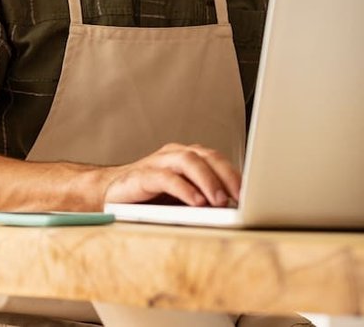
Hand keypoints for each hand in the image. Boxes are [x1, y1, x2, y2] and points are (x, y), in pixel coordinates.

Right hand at [104, 143, 240, 207]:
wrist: (109, 194)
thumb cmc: (150, 198)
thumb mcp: (181, 199)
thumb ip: (203, 199)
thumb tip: (234, 210)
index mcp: (186, 157)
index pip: (216, 158)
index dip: (235, 173)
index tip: (255, 193)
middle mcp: (173, 155)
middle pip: (205, 155)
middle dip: (226, 174)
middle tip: (241, 196)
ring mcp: (156, 162)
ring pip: (187, 161)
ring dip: (207, 180)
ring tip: (219, 200)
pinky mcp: (141, 176)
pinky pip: (165, 177)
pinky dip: (183, 189)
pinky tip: (196, 202)